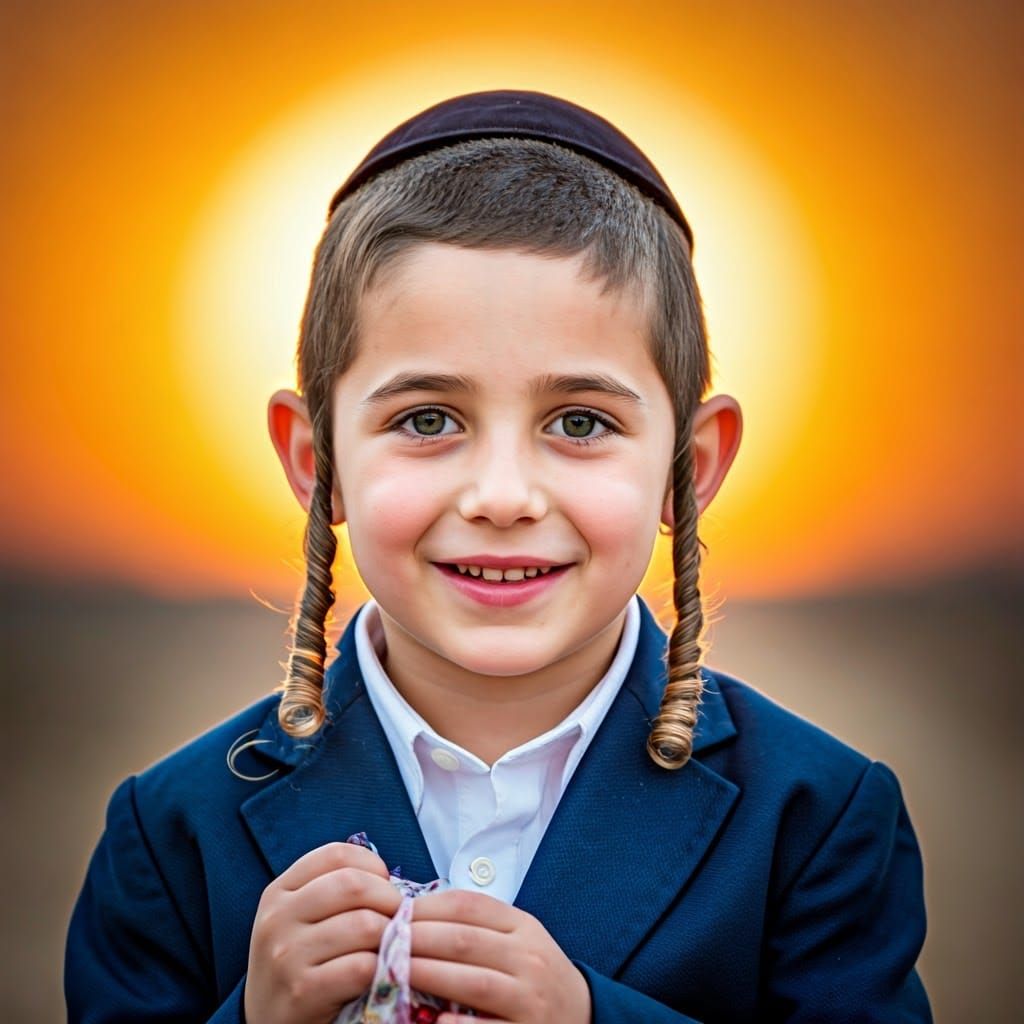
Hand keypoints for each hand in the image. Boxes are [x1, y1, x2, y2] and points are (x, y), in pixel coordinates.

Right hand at [244, 841, 402, 1023]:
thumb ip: (333, 891)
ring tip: (390, 946)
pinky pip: (362, 966)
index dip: (371, 864)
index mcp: (279, 892)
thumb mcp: (300, 919)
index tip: (383, 884)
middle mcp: (278, 918)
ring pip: (364, 925)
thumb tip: (389, 879)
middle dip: (389, 898)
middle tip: (398, 917)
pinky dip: (381, 968)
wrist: (267, 1023)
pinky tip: (377, 973)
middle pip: (354, 885)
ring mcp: (287, 955)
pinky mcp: (302, 992)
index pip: (336, 854)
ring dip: (390, 936)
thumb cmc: (298, 964)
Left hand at [409, 889, 591, 1023]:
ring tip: (393, 972)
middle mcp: (529, 958)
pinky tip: (431, 1019)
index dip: (426, 907)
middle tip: (381, 940)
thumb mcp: (516, 937)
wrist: (582, 1015)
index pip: (468, 906)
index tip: (394, 911)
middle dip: (417, 939)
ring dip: (427, 975)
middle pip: (464, 941)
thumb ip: (477, 925)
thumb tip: (415, 915)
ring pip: (472, 982)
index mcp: (523, 926)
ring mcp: (529, 999)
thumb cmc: (534, 973)